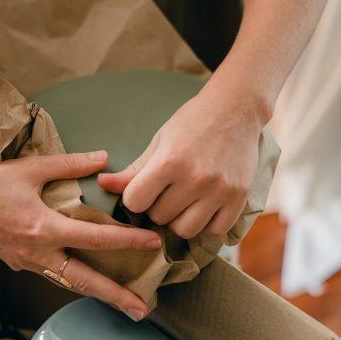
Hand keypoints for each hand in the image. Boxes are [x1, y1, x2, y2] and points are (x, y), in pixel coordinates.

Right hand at [0, 151, 161, 319]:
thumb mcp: (32, 168)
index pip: (96, 239)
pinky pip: (51, 274)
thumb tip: (102, 159)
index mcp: (45, 228)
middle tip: (141, 309)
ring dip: (95, 292)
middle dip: (115, 296)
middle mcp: (38, 253)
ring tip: (120, 301)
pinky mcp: (17, 262)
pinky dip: (71, 279)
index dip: (127, 241)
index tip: (151, 243)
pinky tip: (84, 279)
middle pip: (85, 281)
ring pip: (68, 282)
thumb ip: (70, 165)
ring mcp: (26, 262)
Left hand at [97, 87, 266, 238]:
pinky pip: (215, 230)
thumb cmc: (192, 123)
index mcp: (169, 161)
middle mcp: (195, 178)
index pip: (135, 202)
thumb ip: (132, 170)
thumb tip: (101, 184)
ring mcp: (220, 190)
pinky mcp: (239, 197)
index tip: (142, 189)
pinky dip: (206, 223)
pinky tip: (204, 206)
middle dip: (157, 207)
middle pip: (159, 217)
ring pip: (185, 230)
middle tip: (166, 191)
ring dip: (179, 219)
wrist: (236, 109)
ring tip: (183, 201)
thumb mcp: (158, 142)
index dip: (134, 198)